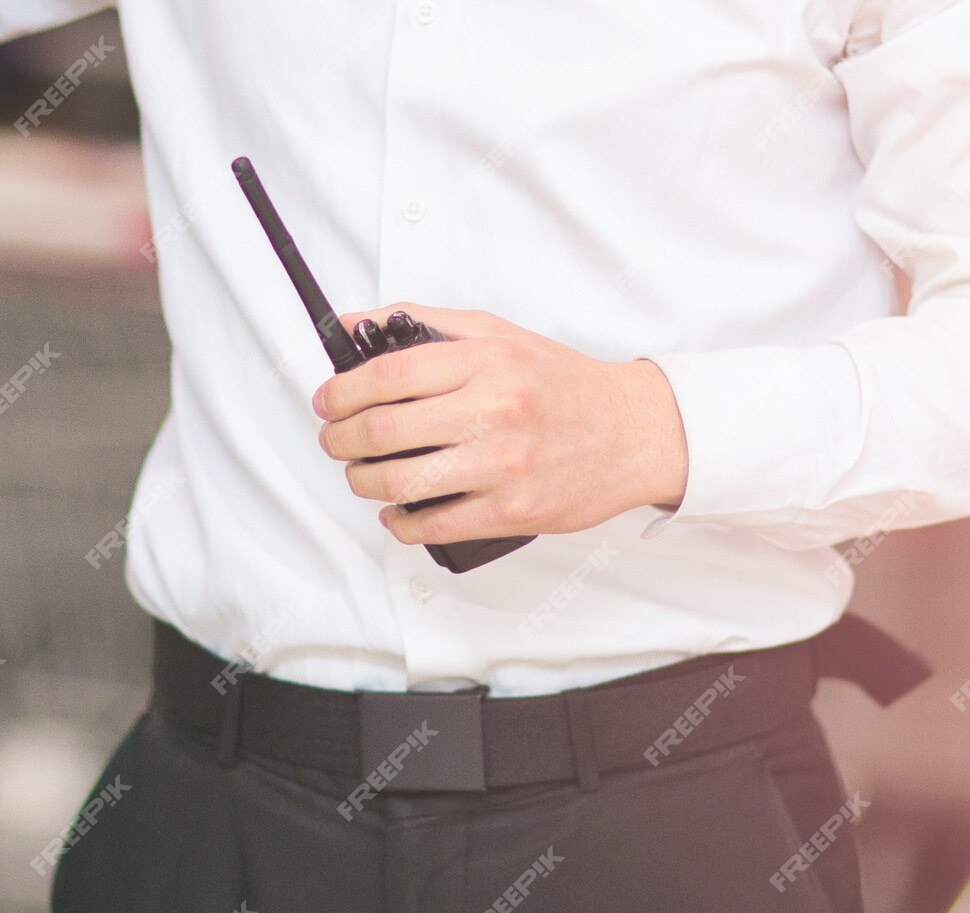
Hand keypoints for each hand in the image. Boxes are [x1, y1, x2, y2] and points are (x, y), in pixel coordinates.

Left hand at [312, 304, 688, 544]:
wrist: (633, 432)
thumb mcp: (501, 334)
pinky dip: (402, 523)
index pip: (387, 375)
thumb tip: (359, 325)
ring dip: (364, 482)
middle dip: (341, 440)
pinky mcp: (515, 510)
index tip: (329, 402)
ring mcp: (504, 466)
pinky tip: (399, 513)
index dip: (342, 392)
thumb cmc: (565, 385)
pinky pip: (435, 525)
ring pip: (401, 483)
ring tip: (363, 475)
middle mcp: (495, 412)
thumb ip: (430, 323)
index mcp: (487, 362)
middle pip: (383, 432)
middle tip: (337, 441)